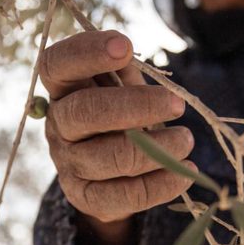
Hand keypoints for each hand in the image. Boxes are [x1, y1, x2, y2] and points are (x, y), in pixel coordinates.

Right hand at [40, 30, 195, 224]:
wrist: (106, 172)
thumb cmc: (117, 118)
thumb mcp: (118, 89)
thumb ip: (121, 73)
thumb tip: (129, 55)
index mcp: (63, 91)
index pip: (56, 65)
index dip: (86, 53)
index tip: (125, 47)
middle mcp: (58, 126)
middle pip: (85, 112)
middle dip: (136, 106)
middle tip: (177, 105)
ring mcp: (68, 164)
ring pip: (110, 157)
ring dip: (158, 149)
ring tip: (186, 140)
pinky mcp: (85, 196)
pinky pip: (124, 196)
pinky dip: (162, 185)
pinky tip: (186, 173)